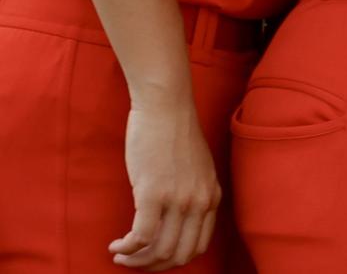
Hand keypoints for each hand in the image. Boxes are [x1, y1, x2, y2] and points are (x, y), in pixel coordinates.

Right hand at [111, 92, 219, 270]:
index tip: (153, 256)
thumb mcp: (195, 169)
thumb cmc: (174, 134)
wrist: (166, 107)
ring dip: (136, 260)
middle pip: (180, 255)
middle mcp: (199, 201)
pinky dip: (127, 248)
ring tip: (121, 253)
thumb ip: (190, 194)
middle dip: (154, 266)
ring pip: (160, 251)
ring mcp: (178, 199)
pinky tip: (116, 244)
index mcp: (212, 196)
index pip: (199, 246)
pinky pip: (141, 237)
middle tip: (133, 261)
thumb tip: (172, 222)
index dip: (173, 259)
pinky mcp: (153, 193)